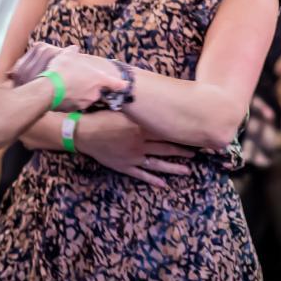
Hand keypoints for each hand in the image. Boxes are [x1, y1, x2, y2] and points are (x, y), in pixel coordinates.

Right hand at [44, 50, 124, 112]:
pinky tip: (62, 94)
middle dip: (91, 86)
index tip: (124, 85)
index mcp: (98, 79)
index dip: (120, 84)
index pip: (116, 84)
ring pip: (86, 98)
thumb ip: (74, 51)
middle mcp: (94, 93)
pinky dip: (71, 100)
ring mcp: (85, 103)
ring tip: (68, 86)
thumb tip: (74, 48)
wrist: (48, 89)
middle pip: (97, 90)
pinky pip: (75, 104)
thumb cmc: (62, 70)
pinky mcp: (74, 110)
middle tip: (80, 79)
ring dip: (80, 93)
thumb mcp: (68, 55)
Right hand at [74, 111, 192, 187]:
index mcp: (141, 127)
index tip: (195, 134)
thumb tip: (153, 97)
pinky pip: (141, 175)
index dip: (181, 132)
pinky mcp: (124, 166)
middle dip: (182, 150)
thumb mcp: (122, 109)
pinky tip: (163, 184)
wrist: (84, 132)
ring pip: (157, 164)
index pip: (166, 131)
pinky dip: (152, 180)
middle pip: (166, 147)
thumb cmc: (102, 116)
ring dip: (173, 167)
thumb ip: (139, 108)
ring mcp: (133, 157)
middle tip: (197, 152)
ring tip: (187, 170)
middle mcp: (140, 143)